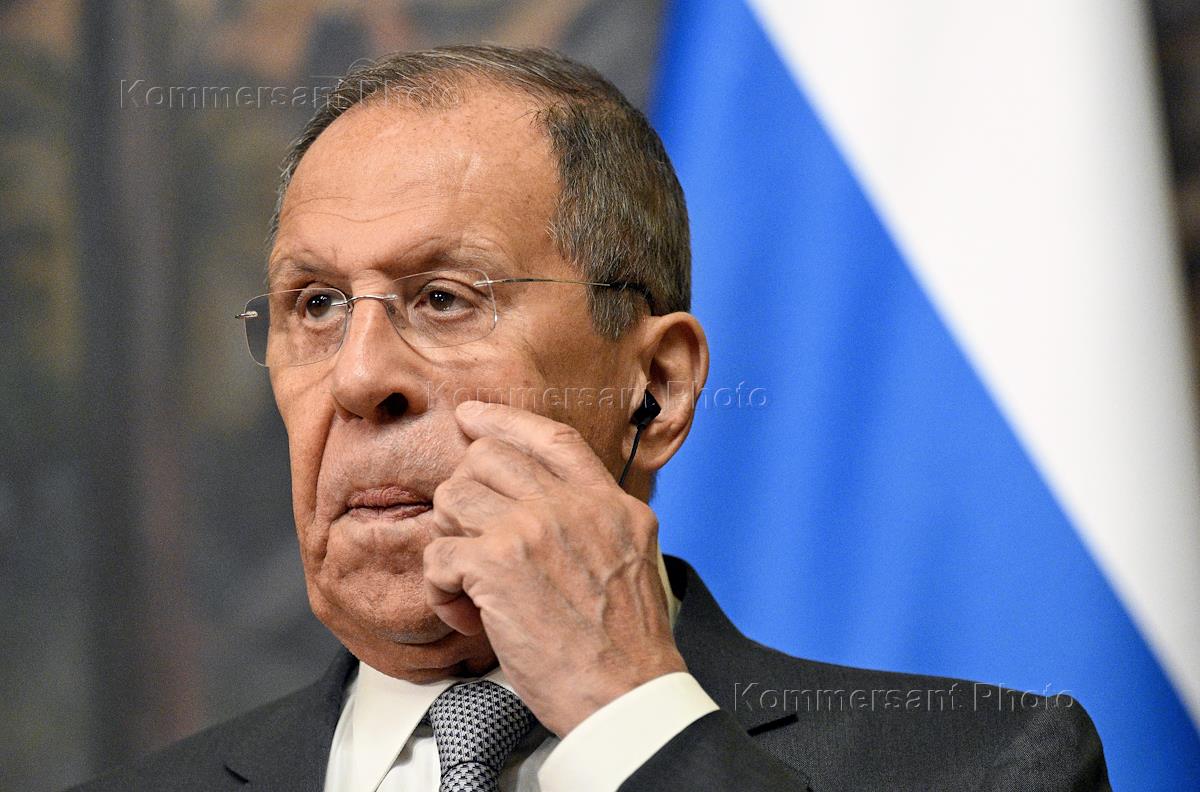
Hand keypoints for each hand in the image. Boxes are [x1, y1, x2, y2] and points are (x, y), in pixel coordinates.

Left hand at [423, 400, 685, 735]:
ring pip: (453, 498)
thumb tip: (549, 503)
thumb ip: (595, 521)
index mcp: (609, 503)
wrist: (628, 695)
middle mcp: (573, 505)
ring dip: (449, 543)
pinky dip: (440, 590)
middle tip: (473, 543)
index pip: (551, 438)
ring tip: (471, 587)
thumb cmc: (626, 646)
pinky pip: (437, 553)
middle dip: (465, 497)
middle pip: (487, 459)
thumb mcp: (634, 558)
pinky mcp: (498, 565)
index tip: (471, 417)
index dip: (504, 421)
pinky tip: (466, 615)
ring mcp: (534, 529)